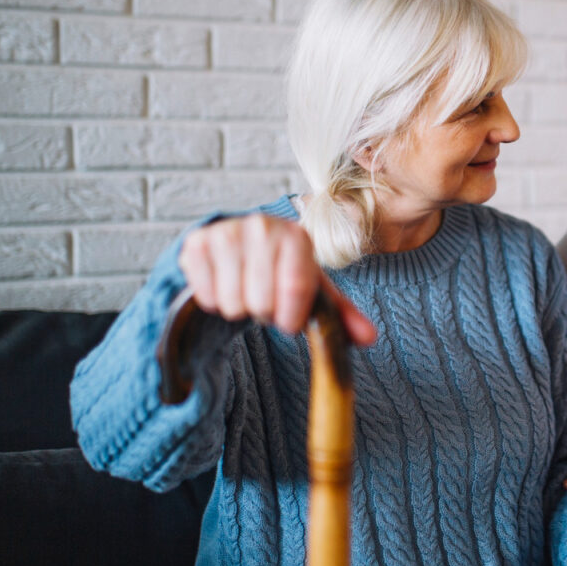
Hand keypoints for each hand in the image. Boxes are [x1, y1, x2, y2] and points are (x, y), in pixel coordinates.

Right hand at [178, 213, 375, 343]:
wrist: (240, 247)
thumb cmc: (283, 272)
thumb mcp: (315, 290)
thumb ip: (343, 315)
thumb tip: (370, 339)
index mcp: (297, 236)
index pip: (296, 289)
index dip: (291, 317)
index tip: (289, 322)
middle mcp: (262, 226)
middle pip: (261, 302)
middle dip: (264, 313)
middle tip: (266, 300)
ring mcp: (226, 232)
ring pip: (232, 303)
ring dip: (240, 308)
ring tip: (246, 291)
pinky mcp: (196, 243)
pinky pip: (206, 296)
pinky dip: (215, 302)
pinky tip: (225, 285)